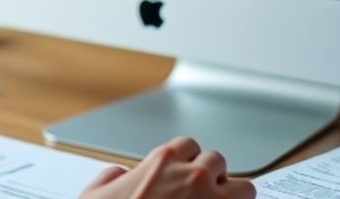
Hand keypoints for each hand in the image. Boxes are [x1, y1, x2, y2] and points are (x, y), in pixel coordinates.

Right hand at [79, 137, 253, 198]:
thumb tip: (117, 175)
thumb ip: (110, 177)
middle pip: (218, 161)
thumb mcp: (95, 195)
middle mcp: (192, 177)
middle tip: (202, 194)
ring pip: (244, 187)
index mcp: (162, 163)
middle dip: (212, 177)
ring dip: (234, 196)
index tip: (183, 172)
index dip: (187, 159)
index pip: (189, 145)